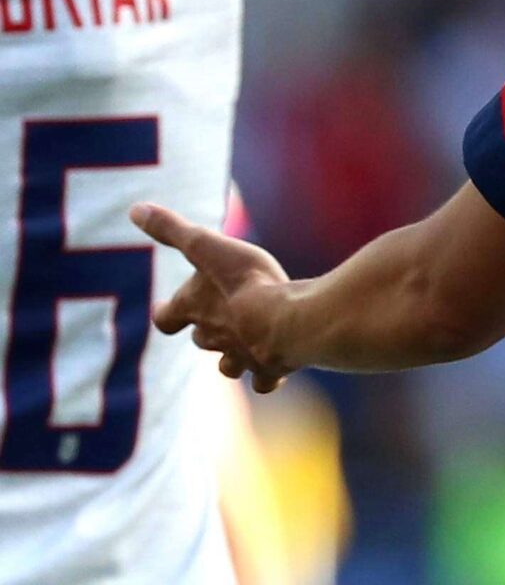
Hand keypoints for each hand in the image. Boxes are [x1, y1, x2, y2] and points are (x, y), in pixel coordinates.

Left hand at [132, 202, 295, 392]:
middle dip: (207, 332)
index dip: (166, 313)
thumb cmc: (247, 283)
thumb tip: (134, 208)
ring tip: (247, 344)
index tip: (166, 311)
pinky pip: (265, 379)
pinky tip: (277, 367)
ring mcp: (241, 357)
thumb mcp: (208, 246)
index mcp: (194, 310)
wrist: (288, 322)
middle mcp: (212, 337)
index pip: (165, 318)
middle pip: (200, 339)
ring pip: (229, 365)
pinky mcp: (270, 369)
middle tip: (219, 319)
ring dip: (233, 356)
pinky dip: (268, 374)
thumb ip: (172, 229)